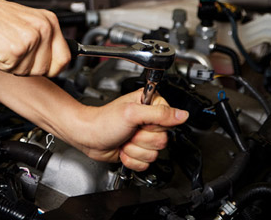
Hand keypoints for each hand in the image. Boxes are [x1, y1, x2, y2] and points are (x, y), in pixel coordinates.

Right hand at [0, 0, 70, 76]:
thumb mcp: (26, 23)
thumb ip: (42, 39)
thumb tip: (56, 61)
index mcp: (49, 21)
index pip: (65, 58)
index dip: (53, 68)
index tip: (43, 67)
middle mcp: (44, 28)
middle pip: (48, 69)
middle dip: (29, 68)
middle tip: (14, 53)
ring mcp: (32, 39)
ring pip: (29, 72)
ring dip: (12, 65)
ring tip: (2, 46)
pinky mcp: (17, 50)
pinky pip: (11, 70)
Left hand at [65, 89, 188, 170]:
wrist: (88, 137)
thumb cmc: (103, 121)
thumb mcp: (132, 113)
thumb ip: (159, 114)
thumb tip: (183, 114)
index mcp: (151, 106)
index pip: (169, 121)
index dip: (153, 126)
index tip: (140, 123)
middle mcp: (149, 121)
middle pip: (162, 141)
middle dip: (141, 140)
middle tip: (129, 132)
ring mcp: (144, 137)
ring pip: (154, 154)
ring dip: (134, 150)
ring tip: (124, 140)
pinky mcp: (138, 151)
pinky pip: (145, 163)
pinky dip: (131, 159)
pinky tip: (122, 149)